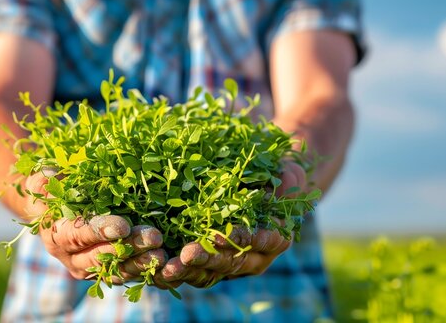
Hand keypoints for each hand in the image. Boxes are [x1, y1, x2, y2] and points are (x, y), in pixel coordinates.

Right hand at [24, 172, 167, 281]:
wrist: (55, 211)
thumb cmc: (52, 189)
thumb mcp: (42, 181)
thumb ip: (44, 180)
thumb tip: (52, 175)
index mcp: (56, 237)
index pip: (77, 236)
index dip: (99, 231)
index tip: (123, 226)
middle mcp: (73, 259)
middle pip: (102, 258)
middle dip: (129, 248)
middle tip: (154, 237)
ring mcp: (93, 269)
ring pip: (119, 271)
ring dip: (142, 263)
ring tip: (163, 253)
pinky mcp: (111, 272)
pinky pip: (130, 274)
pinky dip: (149, 271)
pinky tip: (168, 264)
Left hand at [154, 161, 305, 288]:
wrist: (262, 191)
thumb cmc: (274, 176)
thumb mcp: (285, 171)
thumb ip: (287, 176)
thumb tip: (287, 176)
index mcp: (276, 237)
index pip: (262, 241)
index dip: (241, 238)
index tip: (219, 234)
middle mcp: (256, 258)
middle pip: (232, 262)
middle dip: (209, 258)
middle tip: (187, 254)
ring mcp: (233, 265)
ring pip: (211, 274)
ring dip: (189, 272)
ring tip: (168, 268)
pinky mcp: (212, 266)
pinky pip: (194, 275)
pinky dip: (177, 274)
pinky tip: (158, 270)